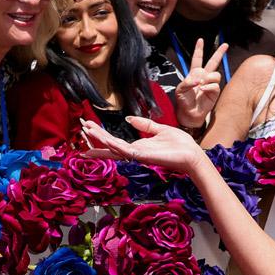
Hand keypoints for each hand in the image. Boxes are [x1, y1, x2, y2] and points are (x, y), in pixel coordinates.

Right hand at [81, 118, 207, 174]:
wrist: (192, 154)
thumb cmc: (180, 145)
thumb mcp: (160, 129)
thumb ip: (144, 124)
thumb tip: (129, 118)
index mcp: (138, 146)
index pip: (115, 141)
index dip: (101, 135)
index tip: (88, 126)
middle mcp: (135, 152)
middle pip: (110, 145)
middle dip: (96, 137)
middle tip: (82, 127)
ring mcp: (138, 155)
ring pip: (114, 147)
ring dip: (101, 140)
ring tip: (88, 131)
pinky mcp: (144, 156)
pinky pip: (126, 151)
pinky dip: (115, 146)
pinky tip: (107, 140)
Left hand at [174, 38, 226, 127]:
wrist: (188, 113)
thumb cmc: (183, 101)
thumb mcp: (180, 89)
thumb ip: (188, 81)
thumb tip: (199, 78)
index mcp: (194, 74)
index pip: (197, 59)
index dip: (199, 50)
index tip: (200, 40)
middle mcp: (204, 77)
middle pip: (213, 62)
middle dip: (219, 53)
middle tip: (226, 44)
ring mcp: (210, 84)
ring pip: (215, 74)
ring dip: (208, 78)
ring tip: (201, 84)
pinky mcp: (215, 92)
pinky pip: (215, 85)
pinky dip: (209, 86)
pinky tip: (203, 90)